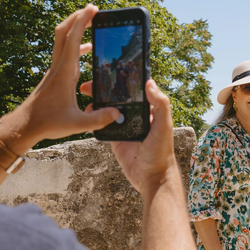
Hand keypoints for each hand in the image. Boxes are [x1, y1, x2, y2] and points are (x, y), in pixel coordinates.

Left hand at [0, 5, 119, 150]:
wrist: (25, 125)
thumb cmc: (47, 122)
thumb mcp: (76, 124)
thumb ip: (98, 119)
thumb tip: (117, 113)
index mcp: (65, 72)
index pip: (72, 39)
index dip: (82, 21)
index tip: (93, 8)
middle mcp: (58, 66)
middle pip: (63, 31)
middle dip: (77, 16)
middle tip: (93, 9)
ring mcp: (55, 69)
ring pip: (62, 40)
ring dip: (75, 28)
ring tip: (92, 23)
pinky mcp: (54, 75)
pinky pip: (65, 52)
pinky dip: (77, 45)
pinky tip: (88, 50)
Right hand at [83, 79, 178, 194]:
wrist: (151, 178)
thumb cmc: (161, 152)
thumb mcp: (164, 126)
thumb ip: (160, 105)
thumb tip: (149, 82)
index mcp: (147, 109)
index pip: (134, 89)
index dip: (122, 78)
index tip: (108, 71)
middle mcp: (135, 115)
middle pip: (117, 97)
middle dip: (103, 89)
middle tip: (88, 84)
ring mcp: (123, 126)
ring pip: (107, 109)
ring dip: (96, 102)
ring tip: (85, 95)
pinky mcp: (114, 139)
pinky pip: (101, 126)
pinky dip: (93, 119)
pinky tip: (86, 113)